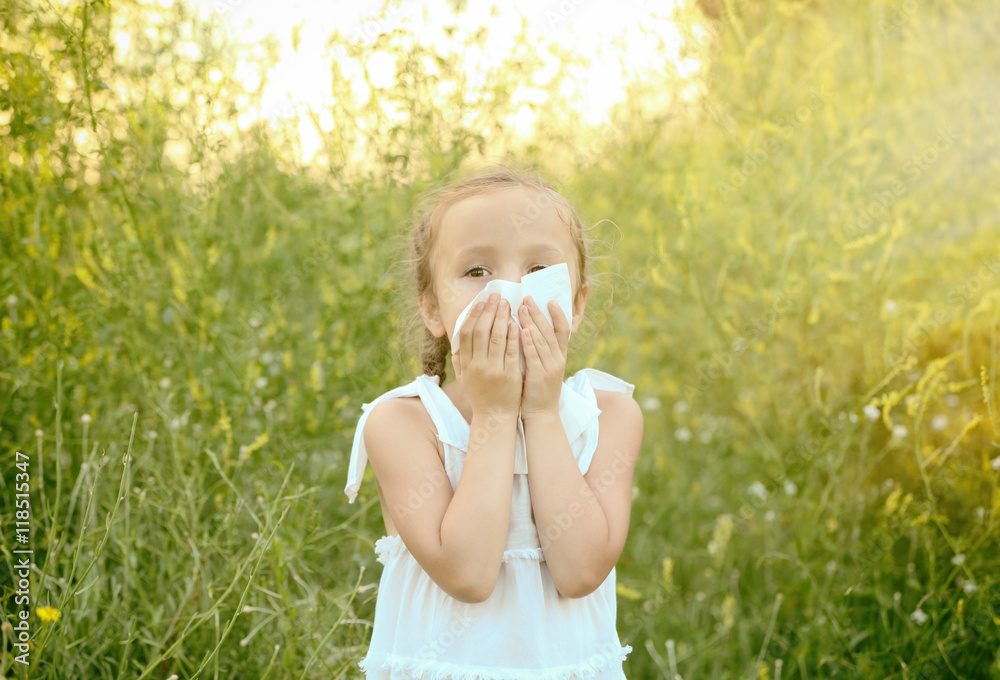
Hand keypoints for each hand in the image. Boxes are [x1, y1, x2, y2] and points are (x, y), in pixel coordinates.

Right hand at [456, 293, 522, 417]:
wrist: (495, 417)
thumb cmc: (481, 395)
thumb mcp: (465, 379)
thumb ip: (460, 361)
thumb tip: (456, 343)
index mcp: (466, 364)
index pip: (467, 334)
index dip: (473, 315)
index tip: (481, 302)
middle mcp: (478, 366)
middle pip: (481, 332)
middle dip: (489, 311)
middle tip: (496, 297)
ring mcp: (494, 371)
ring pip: (497, 338)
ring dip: (502, 318)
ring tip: (507, 304)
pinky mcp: (510, 375)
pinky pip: (512, 351)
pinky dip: (514, 336)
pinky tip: (517, 324)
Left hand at [518, 296, 569, 418]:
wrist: (541, 414)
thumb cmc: (538, 389)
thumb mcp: (544, 367)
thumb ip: (540, 350)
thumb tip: (530, 329)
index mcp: (560, 356)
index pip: (563, 331)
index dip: (558, 314)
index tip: (549, 300)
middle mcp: (558, 360)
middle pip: (550, 331)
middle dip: (538, 313)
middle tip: (528, 298)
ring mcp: (550, 368)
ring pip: (542, 340)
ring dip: (531, 322)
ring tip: (522, 307)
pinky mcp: (539, 376)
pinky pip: (534, 355)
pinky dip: (528, 342)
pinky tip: (521, 330)